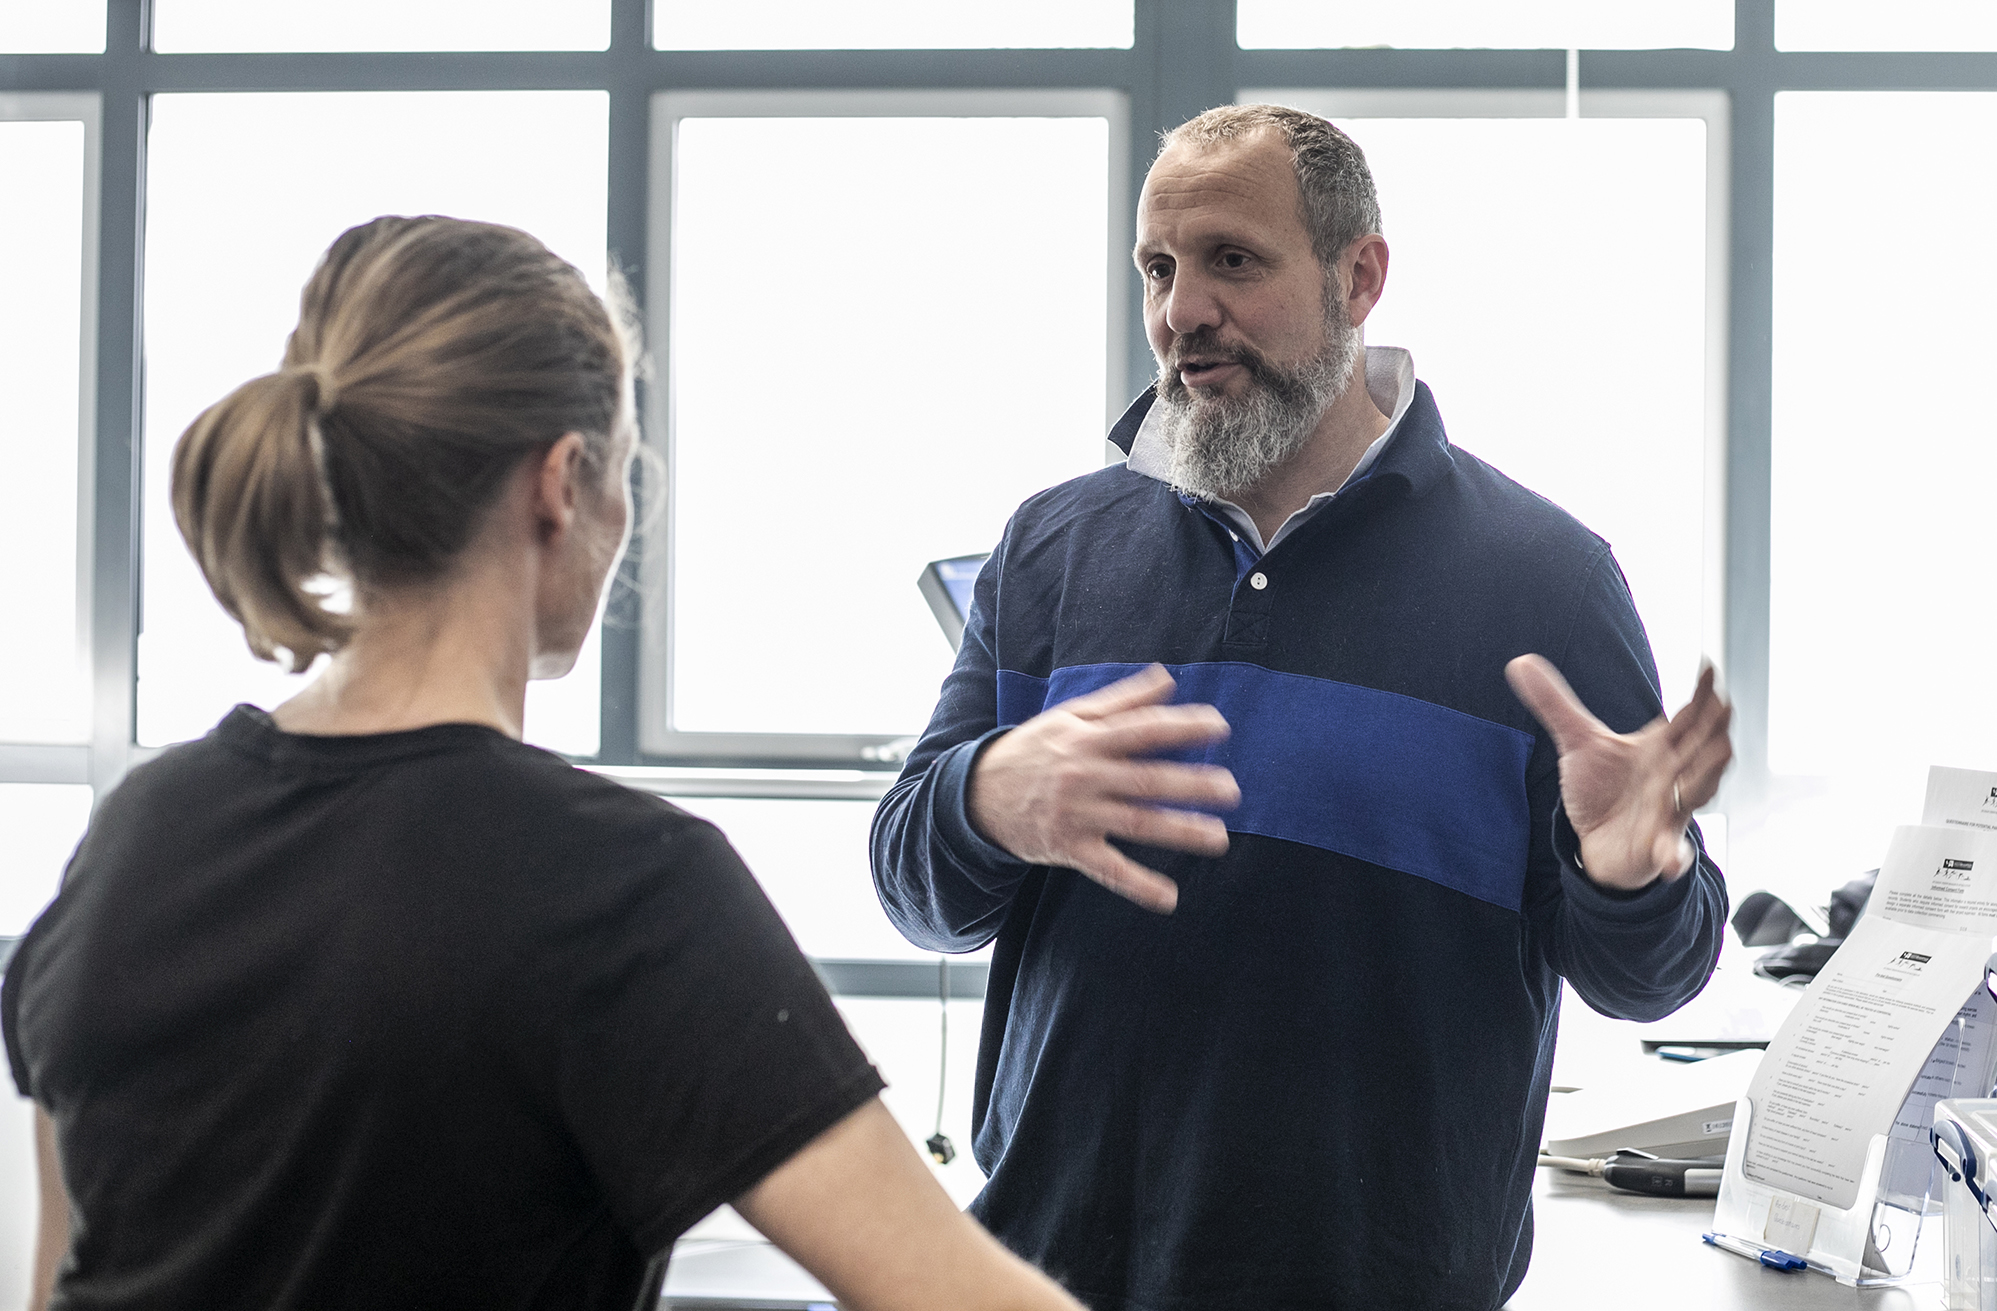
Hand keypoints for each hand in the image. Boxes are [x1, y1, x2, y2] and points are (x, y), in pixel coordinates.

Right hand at [967, 664, 1238, 913]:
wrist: (975, 794)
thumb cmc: (1032, 750)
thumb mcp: (1070, 717)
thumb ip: (1122, 700)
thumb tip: (1168, 679)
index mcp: (1088, 739)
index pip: (1143, 729)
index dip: (1182, 726)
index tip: (1220, 727)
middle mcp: (1085, 775)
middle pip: (1146, 779)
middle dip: (1191, 784)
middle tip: (1231, 790)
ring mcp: (1077, 814)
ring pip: (1136, 823)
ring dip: (1179, 831)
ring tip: (1218, 839)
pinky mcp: (1068, 848)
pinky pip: (1108, 869)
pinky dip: (1138, 885)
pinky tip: (1168, 898)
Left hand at [1505, 655, 1732, 891]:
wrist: (1597, 839)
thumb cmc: (1603, 789)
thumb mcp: (1578, 743)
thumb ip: (1555, 704)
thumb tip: (1521, 662)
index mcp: (1659, 748)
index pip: (1687, 717)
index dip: (1700, 695)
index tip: (1709, 667)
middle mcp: (1671, 775)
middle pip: (1702, 749)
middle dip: (1713, 730)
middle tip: (1723, 706)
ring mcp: (1668, 811)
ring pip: (1698, 792)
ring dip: (1705, 776)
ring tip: (1719, 755)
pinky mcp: (1656, 846)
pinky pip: (1670, 850)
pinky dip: (1671, 854)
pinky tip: (1669, 859)